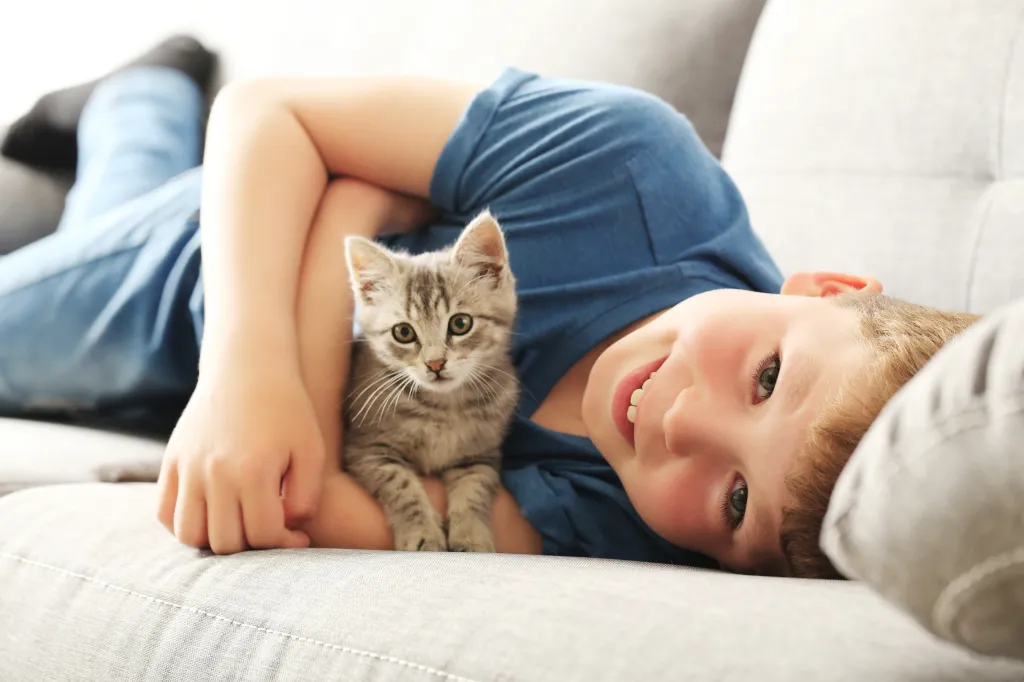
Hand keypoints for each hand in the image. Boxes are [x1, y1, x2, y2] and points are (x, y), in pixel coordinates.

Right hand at [156, 345, 325, 553]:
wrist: (250, 368)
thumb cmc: (289, 410)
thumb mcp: (312, 450)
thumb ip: (306, 498)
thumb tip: (286, 530)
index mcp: (253, 472)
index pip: (263, 536)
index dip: (285, 544)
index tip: (297, 536)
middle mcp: (215, 474)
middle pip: (225, 542)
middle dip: (252, 546)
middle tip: (269, 530)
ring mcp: (187, 468)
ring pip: (189, 534)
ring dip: (215, 540)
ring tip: (241, 525)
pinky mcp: (171, 460)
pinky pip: (165, 513)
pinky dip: (184, 524)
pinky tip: (213, 516)